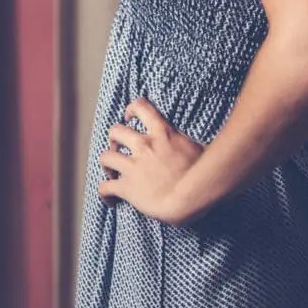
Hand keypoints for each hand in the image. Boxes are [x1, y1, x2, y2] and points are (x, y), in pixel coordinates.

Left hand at [97, 99, 206, 224]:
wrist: (189, 198)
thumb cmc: (201, 175)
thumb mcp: (201, 149)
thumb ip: (191, 143)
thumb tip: (203, 142)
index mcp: (163, 134)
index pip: (142, 108)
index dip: (132, 110)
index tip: (130, 116)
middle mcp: (144, 146)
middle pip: (116, 131)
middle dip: (114, 138)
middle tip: (118, 146)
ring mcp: (132, 167)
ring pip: (105, 157)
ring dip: (106, 163)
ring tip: (111, 170)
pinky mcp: (126, 187)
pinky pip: (104, 188)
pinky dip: (104, 193)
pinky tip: (110, 199)